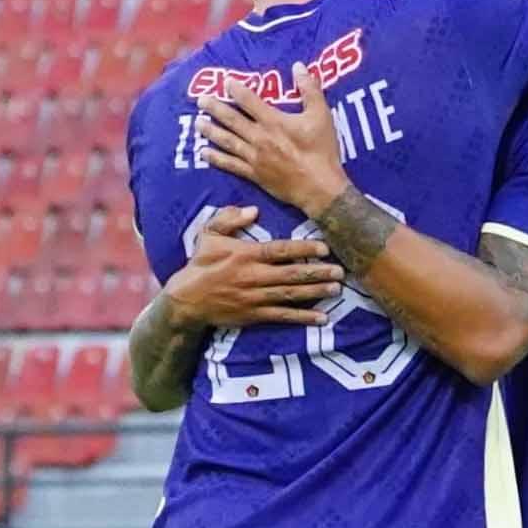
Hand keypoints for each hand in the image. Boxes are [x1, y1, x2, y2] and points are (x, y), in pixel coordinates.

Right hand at [162, 206, 342, 329]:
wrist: (187, 299)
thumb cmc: (200, 263)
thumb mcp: (208, 234)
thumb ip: (229, 218)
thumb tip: (253, 210)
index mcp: (246, 255)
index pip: (280, 250)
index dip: (303, 248)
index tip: (324, 247)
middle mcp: (254, 276)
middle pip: (292, 273)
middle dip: (318, 272)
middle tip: (340, 271)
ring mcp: (256, 298)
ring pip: (291, 294)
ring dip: (315, 292)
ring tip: (336, 289)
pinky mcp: (255, 315)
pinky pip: (283, 317)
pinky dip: (303, 317)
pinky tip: (322, 318)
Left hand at [197, 62, 350, 217]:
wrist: (320, 187)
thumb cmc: (322, 150)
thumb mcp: (321, 116)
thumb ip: (310, 89)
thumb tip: (299, 66)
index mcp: (274, 121)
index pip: (249, 101)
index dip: (236, 89)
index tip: (225, 81)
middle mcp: (259, 137)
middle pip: (232, 120)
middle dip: (215, 108)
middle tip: (200, 100)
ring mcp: (254, 157)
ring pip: (227, 141)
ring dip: (211, 131)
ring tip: (197, 123)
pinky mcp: (254, 174)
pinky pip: (231, 165)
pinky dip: (216, 158)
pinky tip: (204, 152)